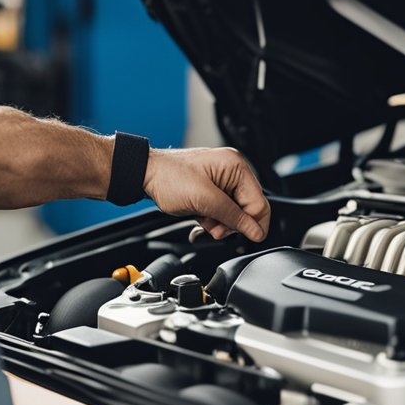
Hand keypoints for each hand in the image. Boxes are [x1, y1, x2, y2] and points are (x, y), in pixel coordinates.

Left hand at [143, 147, 270, 241]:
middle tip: (216, 228)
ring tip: (204, 221)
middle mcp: (232, 171)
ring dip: (220, 223)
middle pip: (247, 209)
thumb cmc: (169, 178)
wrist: (145, 175)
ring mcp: (222, 181)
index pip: (259, 203)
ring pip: (233, 213)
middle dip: (232, 224)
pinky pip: (221, 211)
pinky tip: (201, 219)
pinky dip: (212, 219)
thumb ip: (233, 216)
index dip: (253, 224)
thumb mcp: (205, 200)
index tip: (247, 237)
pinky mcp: (212, 190)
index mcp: (236, 166)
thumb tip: (255, 231)